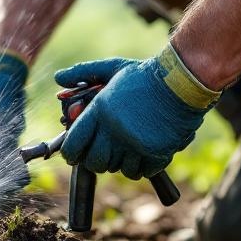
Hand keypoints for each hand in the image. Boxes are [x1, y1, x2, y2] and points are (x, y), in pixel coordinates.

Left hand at [54, 44, 219, 179]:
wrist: (182, 81)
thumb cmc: (145, 75)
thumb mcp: (112, 67)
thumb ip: (82, 72)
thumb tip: (58, 78)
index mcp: (99, 110)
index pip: (74, 145)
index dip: (71, 153)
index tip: (75, 154)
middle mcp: (114, 130)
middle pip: (95, 163)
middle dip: (96, 161)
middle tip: (103, 153)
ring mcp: (136, 143)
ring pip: (118, 169)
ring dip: (121, 163)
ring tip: (127, 149)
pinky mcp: (156, 152)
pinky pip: (141, 172)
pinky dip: (142, 167)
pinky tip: (144, 154)